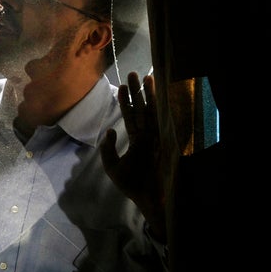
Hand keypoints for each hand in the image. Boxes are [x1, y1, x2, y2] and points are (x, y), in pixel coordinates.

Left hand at [100, 71, 175, 242]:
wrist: (147, 198)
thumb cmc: (132, 185)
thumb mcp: (112, 166)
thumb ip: (107, 149)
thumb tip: (109, 130)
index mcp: (137, 141)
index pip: (131, 117)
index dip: (126, 102)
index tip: (121, 86)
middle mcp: (147, 136)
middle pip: (142, 109)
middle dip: (138, 92)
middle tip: (134, 73)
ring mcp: (156, 138)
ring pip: (151, 111)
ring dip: (148, 95)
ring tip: (144, 77)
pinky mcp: (163, 142)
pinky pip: (160, 122)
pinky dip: (158, 109)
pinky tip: (155, 95)